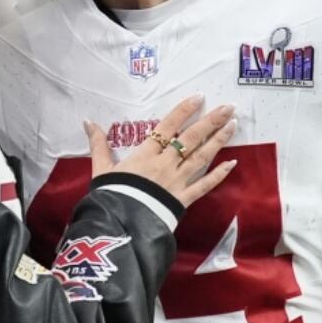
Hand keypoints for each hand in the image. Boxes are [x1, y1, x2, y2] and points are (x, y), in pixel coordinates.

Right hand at [85, 95, 237, 207]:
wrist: (118, 225)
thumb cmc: (110, 195)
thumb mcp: (101, 168)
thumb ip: (98, 144)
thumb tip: (87, 121)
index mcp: (146, 154)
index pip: (168, 126)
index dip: (184, 111)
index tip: (199, 97)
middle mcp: (165, 163)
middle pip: (191, 138)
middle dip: (211, 121)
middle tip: (228, 107)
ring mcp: (177, 181)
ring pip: (201, 157)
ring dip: (219, 140)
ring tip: (233, 125)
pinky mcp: (183, 200)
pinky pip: (204, 186)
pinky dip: (219, 175)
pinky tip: (232, 163)